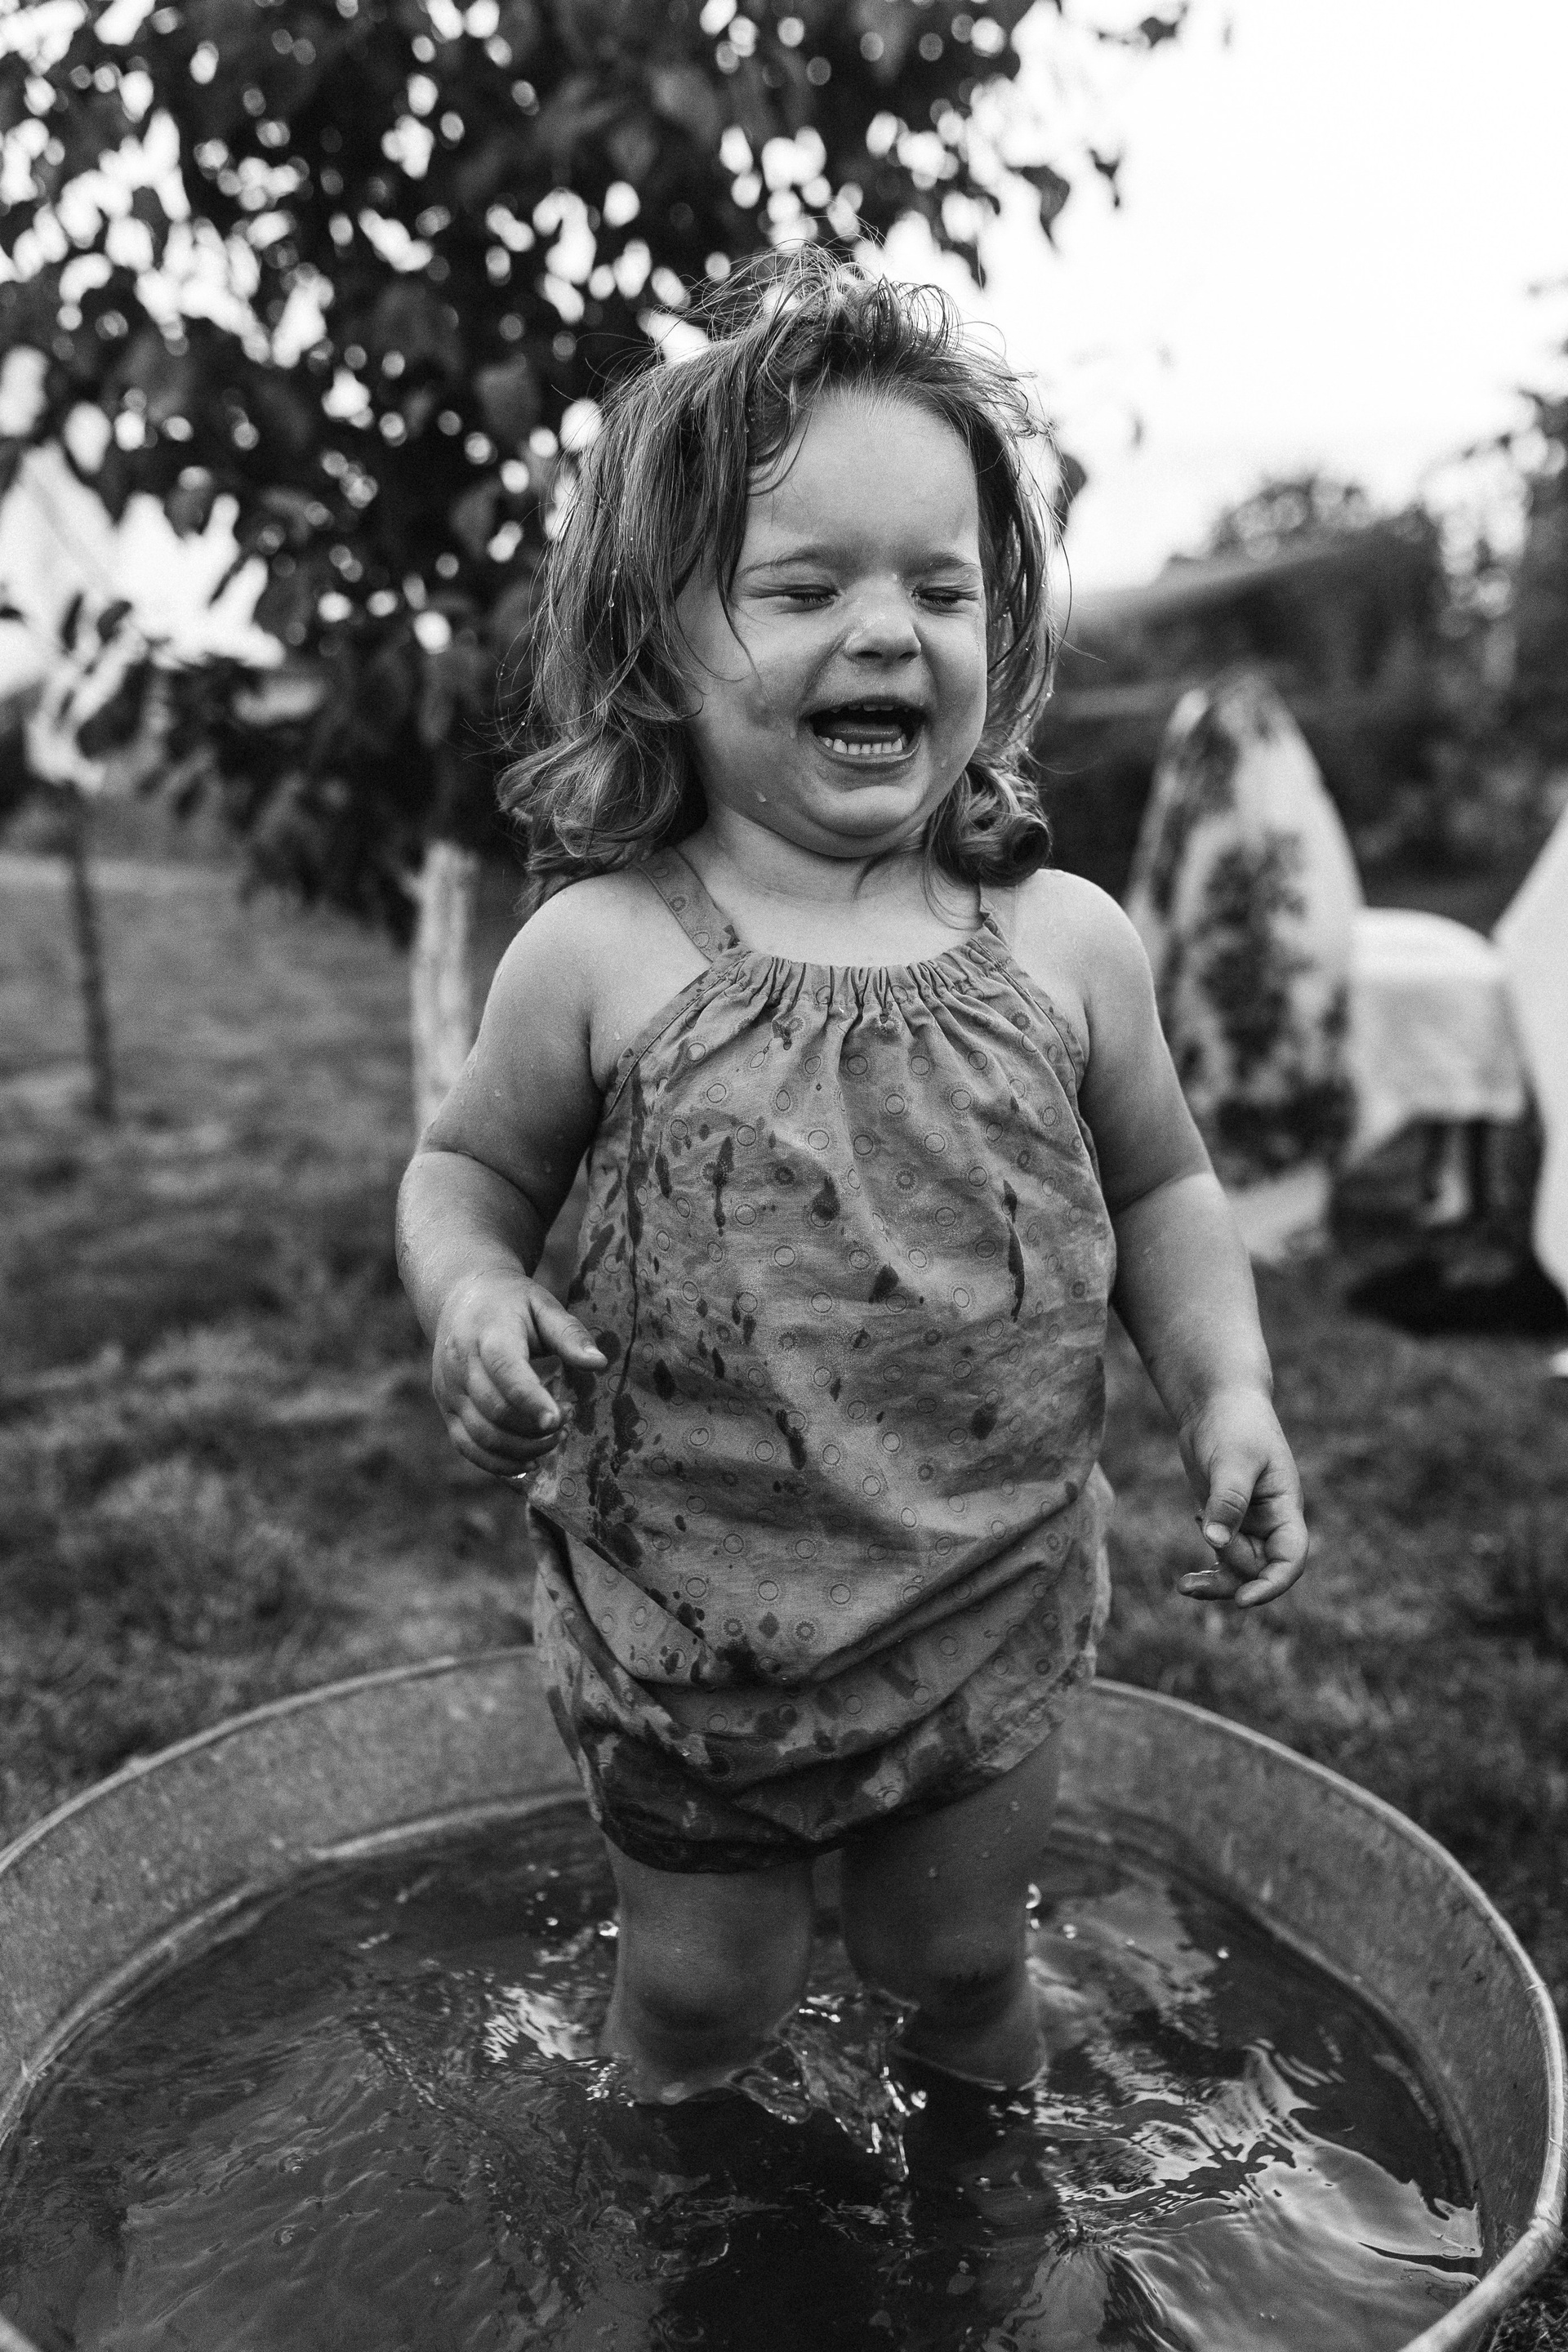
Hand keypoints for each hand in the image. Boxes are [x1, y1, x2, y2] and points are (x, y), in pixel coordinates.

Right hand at [431, 1271, 606, 1480]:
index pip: (505, 1370)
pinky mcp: (446, 1410)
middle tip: (566, 1425)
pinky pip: (467, 1447)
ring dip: (521, 1449)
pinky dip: (497, 1463)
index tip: (558, 1420)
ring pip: (481, 1435)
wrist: (461, 1298)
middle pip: (495, 1410)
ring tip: (553, 1440)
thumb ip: (570, 1334)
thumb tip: (599, 1363)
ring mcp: (448, 1390)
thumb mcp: (543, 1305)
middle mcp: (460, 1364)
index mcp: (487, 1333)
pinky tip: (529, 1462)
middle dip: (534, 1429)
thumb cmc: (511, 1303)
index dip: (531, 1399)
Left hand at [1174, 1387, 1308, 1608]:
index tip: (1244, 1601)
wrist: (1216, 1401)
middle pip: (1259, 1568)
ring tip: (1184, 1587)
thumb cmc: (1234, 1423)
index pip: (1290, 1558)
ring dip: (1216, 1582)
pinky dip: (1207, 1570)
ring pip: (1238, 1568)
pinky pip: (1220, 1556)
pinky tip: (1186, 1580)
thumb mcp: (1233, 1459)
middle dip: (1233, 1574)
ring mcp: (1246, 1522)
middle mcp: (1269, 1521)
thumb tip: (1213, 1541)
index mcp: (1285, 1508)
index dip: (1273, 1584)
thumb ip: (1227, 1500)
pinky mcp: (1223, 1519)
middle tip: (1199, 1558)